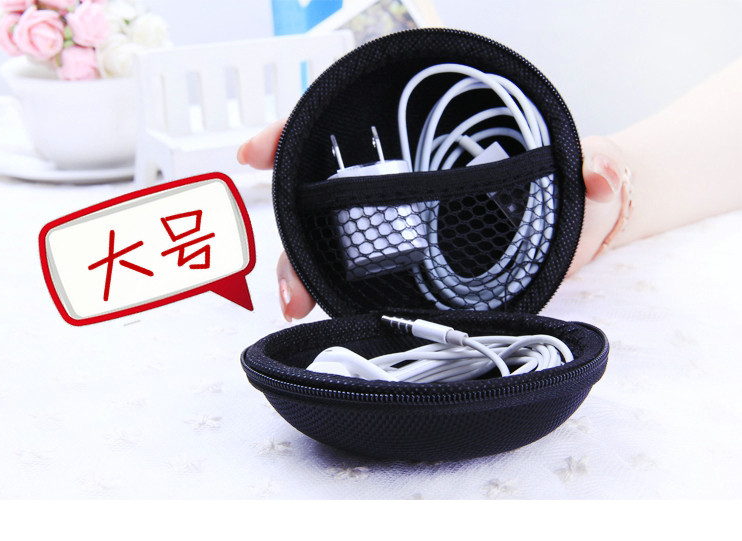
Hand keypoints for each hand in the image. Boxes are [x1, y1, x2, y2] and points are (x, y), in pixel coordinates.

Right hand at [238, 120, 629, 320]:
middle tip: (285, 275)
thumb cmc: (576, 186)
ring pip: (339, 243)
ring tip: (297, 305)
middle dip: (293, 227)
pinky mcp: (419, 269)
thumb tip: (596, 175)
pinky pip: (368, 278)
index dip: (298, 136)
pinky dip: (338, 293)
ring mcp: (411, 231)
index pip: (354, 136)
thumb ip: (595, 172)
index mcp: (433, 152)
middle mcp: (411, 188)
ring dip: (306, 272)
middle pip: (330, 199)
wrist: (584, 223)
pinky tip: (326, 312)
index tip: (256, 153)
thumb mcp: (587, 171)